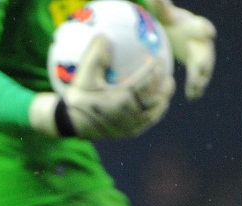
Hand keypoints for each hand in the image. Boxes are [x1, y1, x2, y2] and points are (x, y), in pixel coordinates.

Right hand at [30, 35, 174, 138]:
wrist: (72, 122)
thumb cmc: (79, 96)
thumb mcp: (84, 74)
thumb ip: (95, 54)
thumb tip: (106, 37)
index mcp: (120, 99)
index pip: (145, 82)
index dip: (154, 69)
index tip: (157, 59)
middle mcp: (128, 114)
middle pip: (154, 99)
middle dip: (164, 87)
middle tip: (168, 76)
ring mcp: (129, 125)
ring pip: (153, 113)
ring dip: (162, 101)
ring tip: (167, 91)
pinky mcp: (127, 133)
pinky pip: (146, 123)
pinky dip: (155, 114)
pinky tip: (158, 106)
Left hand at [149, 0, 215, 99]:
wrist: (176, 33)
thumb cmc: (171, 23)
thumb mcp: (166, 16)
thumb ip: (163, 8)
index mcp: (194, 27)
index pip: (201, 27)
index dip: (205, 30)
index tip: (209, 34)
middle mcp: (202, 42)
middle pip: (206, 53)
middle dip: (204, 63)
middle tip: (200, 76)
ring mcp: (201, 55)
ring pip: (204, 69)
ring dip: (201, 80)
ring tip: (194, 92)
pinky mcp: (196, 66)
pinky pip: (199, 78)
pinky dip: (196, 87)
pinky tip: (192, 96)